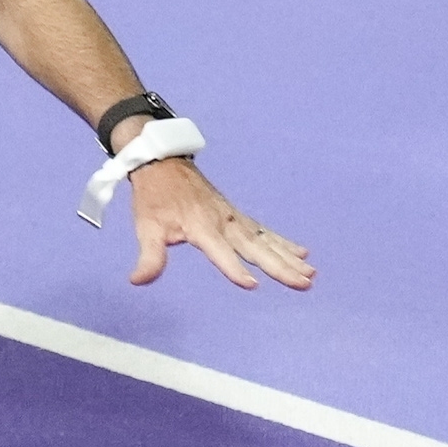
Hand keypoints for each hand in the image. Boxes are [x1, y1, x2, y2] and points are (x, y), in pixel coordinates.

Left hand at [123, 154, 315, 289]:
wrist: (162, 161)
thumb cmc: (154, 198)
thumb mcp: (145, 226)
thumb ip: (148, 256)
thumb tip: (137, 281)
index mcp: (201, 226)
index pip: (220, 252)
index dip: (234, 268)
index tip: (252, 285)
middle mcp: (223, 221)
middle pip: (255, 248)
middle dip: (279, 266)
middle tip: (303, 282)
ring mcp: (233, 217)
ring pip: (266, 240)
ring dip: (288, 257)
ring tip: (310, 274)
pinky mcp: (237, 215)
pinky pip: (264, 231)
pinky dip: (283, 242)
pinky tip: (303, 254)